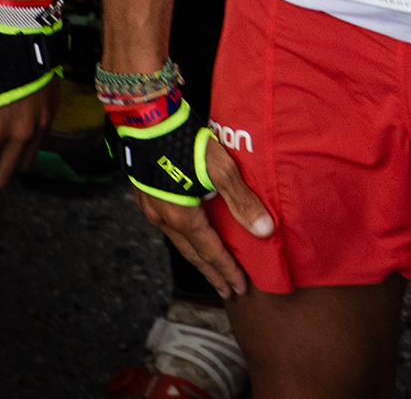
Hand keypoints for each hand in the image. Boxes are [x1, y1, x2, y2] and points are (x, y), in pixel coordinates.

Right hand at [133, 137, 275, 298]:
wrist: (146, 119)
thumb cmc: (185, 140)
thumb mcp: (219, 168)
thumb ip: (241, 201)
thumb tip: (264, 231)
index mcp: (181, 217)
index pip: (209, 252)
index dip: (226, 270)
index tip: (239, 288)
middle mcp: (162, 218)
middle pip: (191, 253)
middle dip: (211, 272)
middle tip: (227, 290)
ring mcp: (151, 207)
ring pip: (178, 240)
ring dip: (197, 255)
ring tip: (211, 267)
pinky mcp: (146, 193)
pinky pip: (168, 225)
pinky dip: (184, 237)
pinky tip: (189, 233)